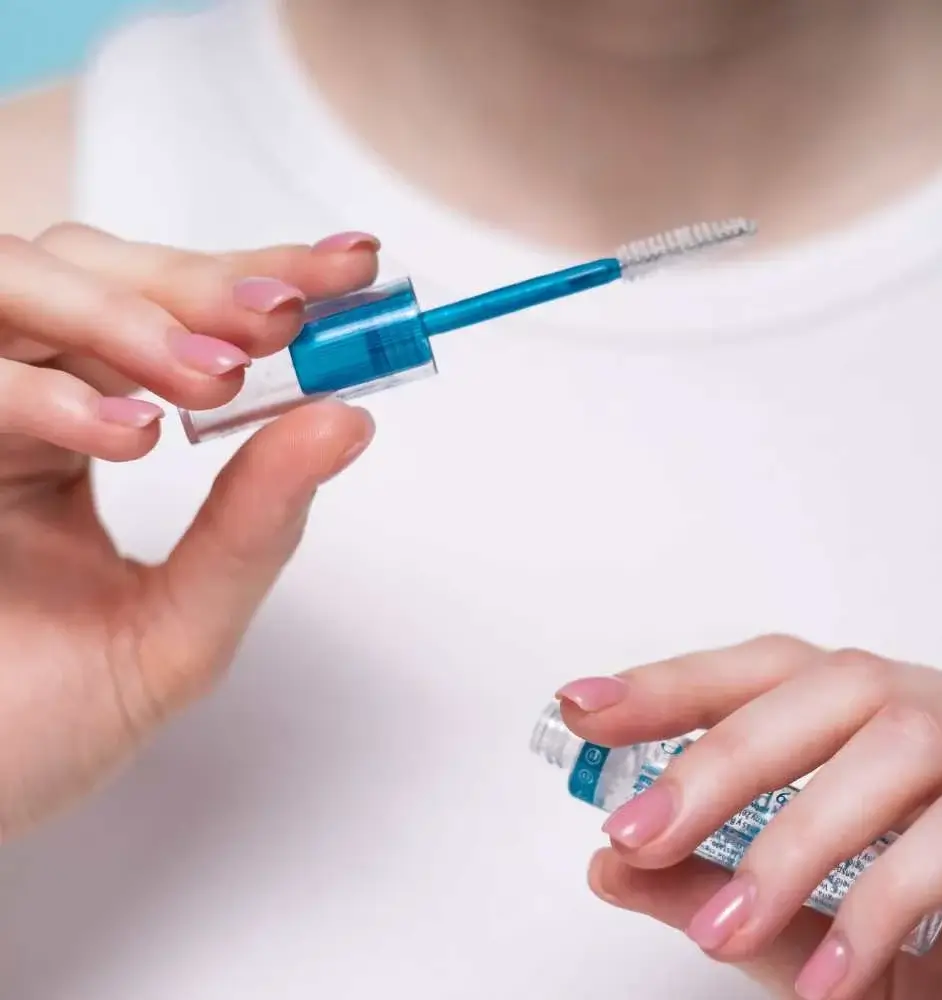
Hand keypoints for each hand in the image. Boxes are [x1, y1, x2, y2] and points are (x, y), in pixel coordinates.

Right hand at [0, 224, 378, 837]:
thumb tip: (347, 422)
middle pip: (95, 270)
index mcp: (78, 434)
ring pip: (15, 284)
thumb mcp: (173, 632)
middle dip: (198, 283)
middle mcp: (14, 406)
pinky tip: (126, 436)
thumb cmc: (28, 733)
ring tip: (216, 379)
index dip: (261, 280)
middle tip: (284, 314)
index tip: (351, 271)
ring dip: (127, 316)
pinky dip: (43, 392)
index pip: (173, 325)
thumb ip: (253, 529)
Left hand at [557, 636, 941, 999]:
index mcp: (861, 717)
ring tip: (726, 927)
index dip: (671, 681)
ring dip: (794, 840)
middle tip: (635, 834)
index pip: (760, 672)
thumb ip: (712, 885)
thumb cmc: (933, 924)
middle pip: (819, 687)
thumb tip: (610, 866)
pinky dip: (883, 906)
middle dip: (717, 761)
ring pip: (893, 746)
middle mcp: (925, 714)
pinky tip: (828, 978)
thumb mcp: (803, 915)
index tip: (582, 706)